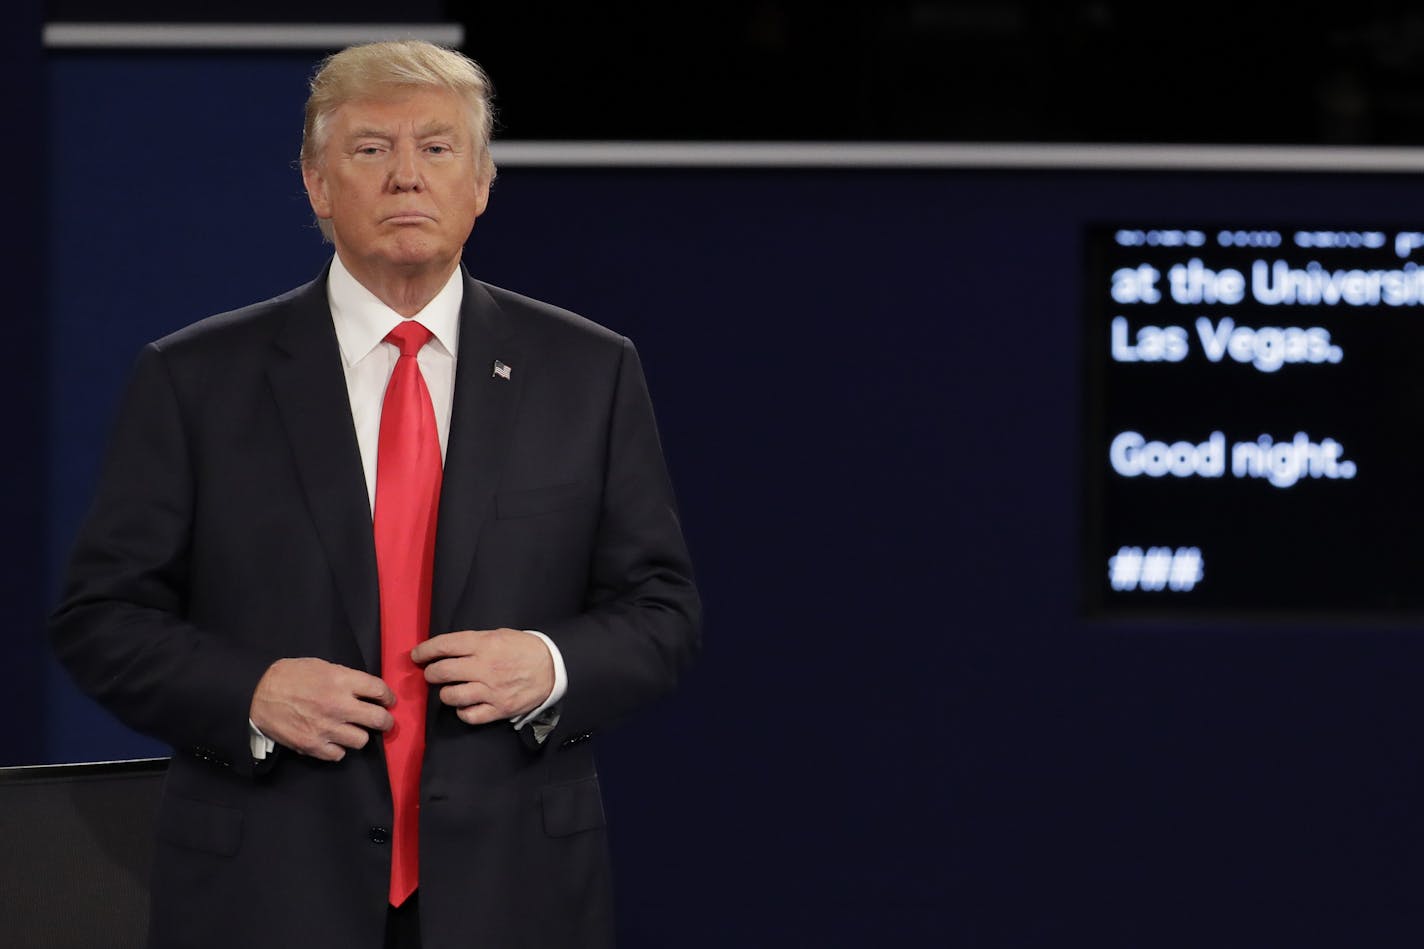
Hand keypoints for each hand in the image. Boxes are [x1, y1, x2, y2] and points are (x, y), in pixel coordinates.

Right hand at [250, 658, 394, 760]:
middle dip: (385, 720)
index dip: (388, 696)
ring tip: (351, 729)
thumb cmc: (290, 676)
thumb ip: (346, 678)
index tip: (388, 701)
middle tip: (383, 720)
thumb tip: (366, 690)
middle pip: (379, 719)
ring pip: (362, 741)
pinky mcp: (313, 746)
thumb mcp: (322, 666)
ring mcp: (327, 728)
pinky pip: (339, 755)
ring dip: (359, 735)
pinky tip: (333, 740)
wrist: (257, 695)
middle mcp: (338, 705)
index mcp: (342, 681)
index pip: (380, 690)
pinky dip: (338, 749)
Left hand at [412, 628, 553, 725]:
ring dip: (445, 693)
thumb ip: (473, 642)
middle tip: (432, 673)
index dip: (425, 650)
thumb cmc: (523, 648)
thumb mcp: (499, 634)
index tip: (417, 655)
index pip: (444, 646)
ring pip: (451, 696)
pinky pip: (469, 715)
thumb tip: (446, 649)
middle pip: (442, 672)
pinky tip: (465, 705)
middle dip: (431, 673)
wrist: (552, 667)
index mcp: (484, 644)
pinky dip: (462, 711)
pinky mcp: (498, 709)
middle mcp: (484, 667)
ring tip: (449, 690)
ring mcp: (491, 690)